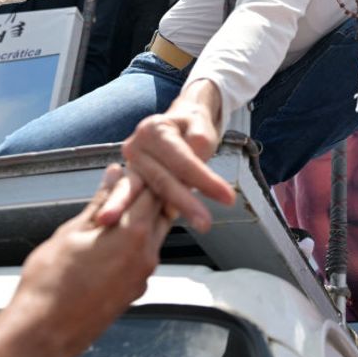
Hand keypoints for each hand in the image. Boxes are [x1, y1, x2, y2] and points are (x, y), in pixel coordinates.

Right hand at [9, 165, 168, 356]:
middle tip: (126, 186)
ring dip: (142, 219)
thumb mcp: (71, 232)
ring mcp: (144, 275)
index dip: (141, 176)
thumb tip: (113, 176)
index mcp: (133, 232)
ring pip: (155, 235)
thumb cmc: (49, 283)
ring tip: (116, 213)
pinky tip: (111, 242)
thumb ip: (99, 202)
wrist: (44, 333)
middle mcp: (148, 253)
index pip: (152, 190)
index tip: (129, 170)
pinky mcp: (136, 290)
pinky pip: (145, 257)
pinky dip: (136, 243)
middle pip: (160, 211)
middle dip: (146, 195)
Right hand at [97, 79, 234, 232]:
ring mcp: (130, 165)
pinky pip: (137, 200)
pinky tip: (137, 233)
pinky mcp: (131, 181)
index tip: (227, 197)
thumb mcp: (202, 130)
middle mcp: (135, 146)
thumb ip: (197, 149)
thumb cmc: (193, 127)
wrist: (179, 121)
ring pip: (142, 194)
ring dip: (147, 216)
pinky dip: (140, 216)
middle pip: (161, 180)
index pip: (181, 160)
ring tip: (140, 235)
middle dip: (183, 203)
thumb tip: (188, 179)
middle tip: (205, 223)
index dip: (204, 180)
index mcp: (154, 130)